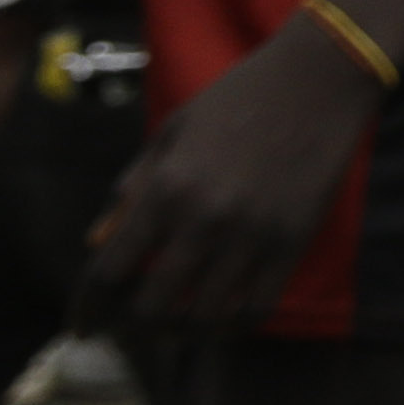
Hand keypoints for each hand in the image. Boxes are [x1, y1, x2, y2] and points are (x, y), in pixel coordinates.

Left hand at [78, 21, 380, 333]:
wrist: (322, 74)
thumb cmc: (241, 94)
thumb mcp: (174, 130)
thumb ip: (134, 186)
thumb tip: (98, 241)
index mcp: (167, 185)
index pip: (109, 270)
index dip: (88, 307)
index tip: (81, 328)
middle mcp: (205, 216)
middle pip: (154, 306)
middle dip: (136, 327)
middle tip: (134, 328)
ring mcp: (253, 232)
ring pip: (205, 317)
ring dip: (184, 330)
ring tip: (178, 327)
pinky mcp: (293, 240)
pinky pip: (257, 307)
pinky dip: (234, 324)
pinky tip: (224, 320)